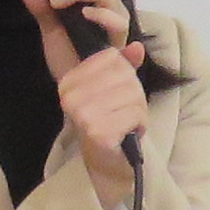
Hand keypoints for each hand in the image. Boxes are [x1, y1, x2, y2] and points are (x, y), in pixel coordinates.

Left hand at [22, 0, 130, 70]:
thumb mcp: (50, 30)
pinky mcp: (118, 41)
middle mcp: (110, 6)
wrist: (74, 89)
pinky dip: (102, 15)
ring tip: (56, 4)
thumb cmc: (67, 58)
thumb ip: (41, 9)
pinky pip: (117, 23)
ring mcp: (116, 23)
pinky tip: (85, 14)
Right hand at [58, 40, 148, 209]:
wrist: (106, 162)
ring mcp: (83, 115)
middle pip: (123, 73)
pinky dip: (140, 123)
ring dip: (138, 109)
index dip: (124, 73)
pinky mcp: (98, 132)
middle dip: (133, 92)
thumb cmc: (109, 121)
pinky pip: (135, 113)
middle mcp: (70, 97)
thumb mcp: (113, 87)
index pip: (111, 56)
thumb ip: (123, 63)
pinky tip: (129, 132)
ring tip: (126, 122)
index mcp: (68, 81)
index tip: (115, 93)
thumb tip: (137, 47)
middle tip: (124, 111)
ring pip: (132, 93)